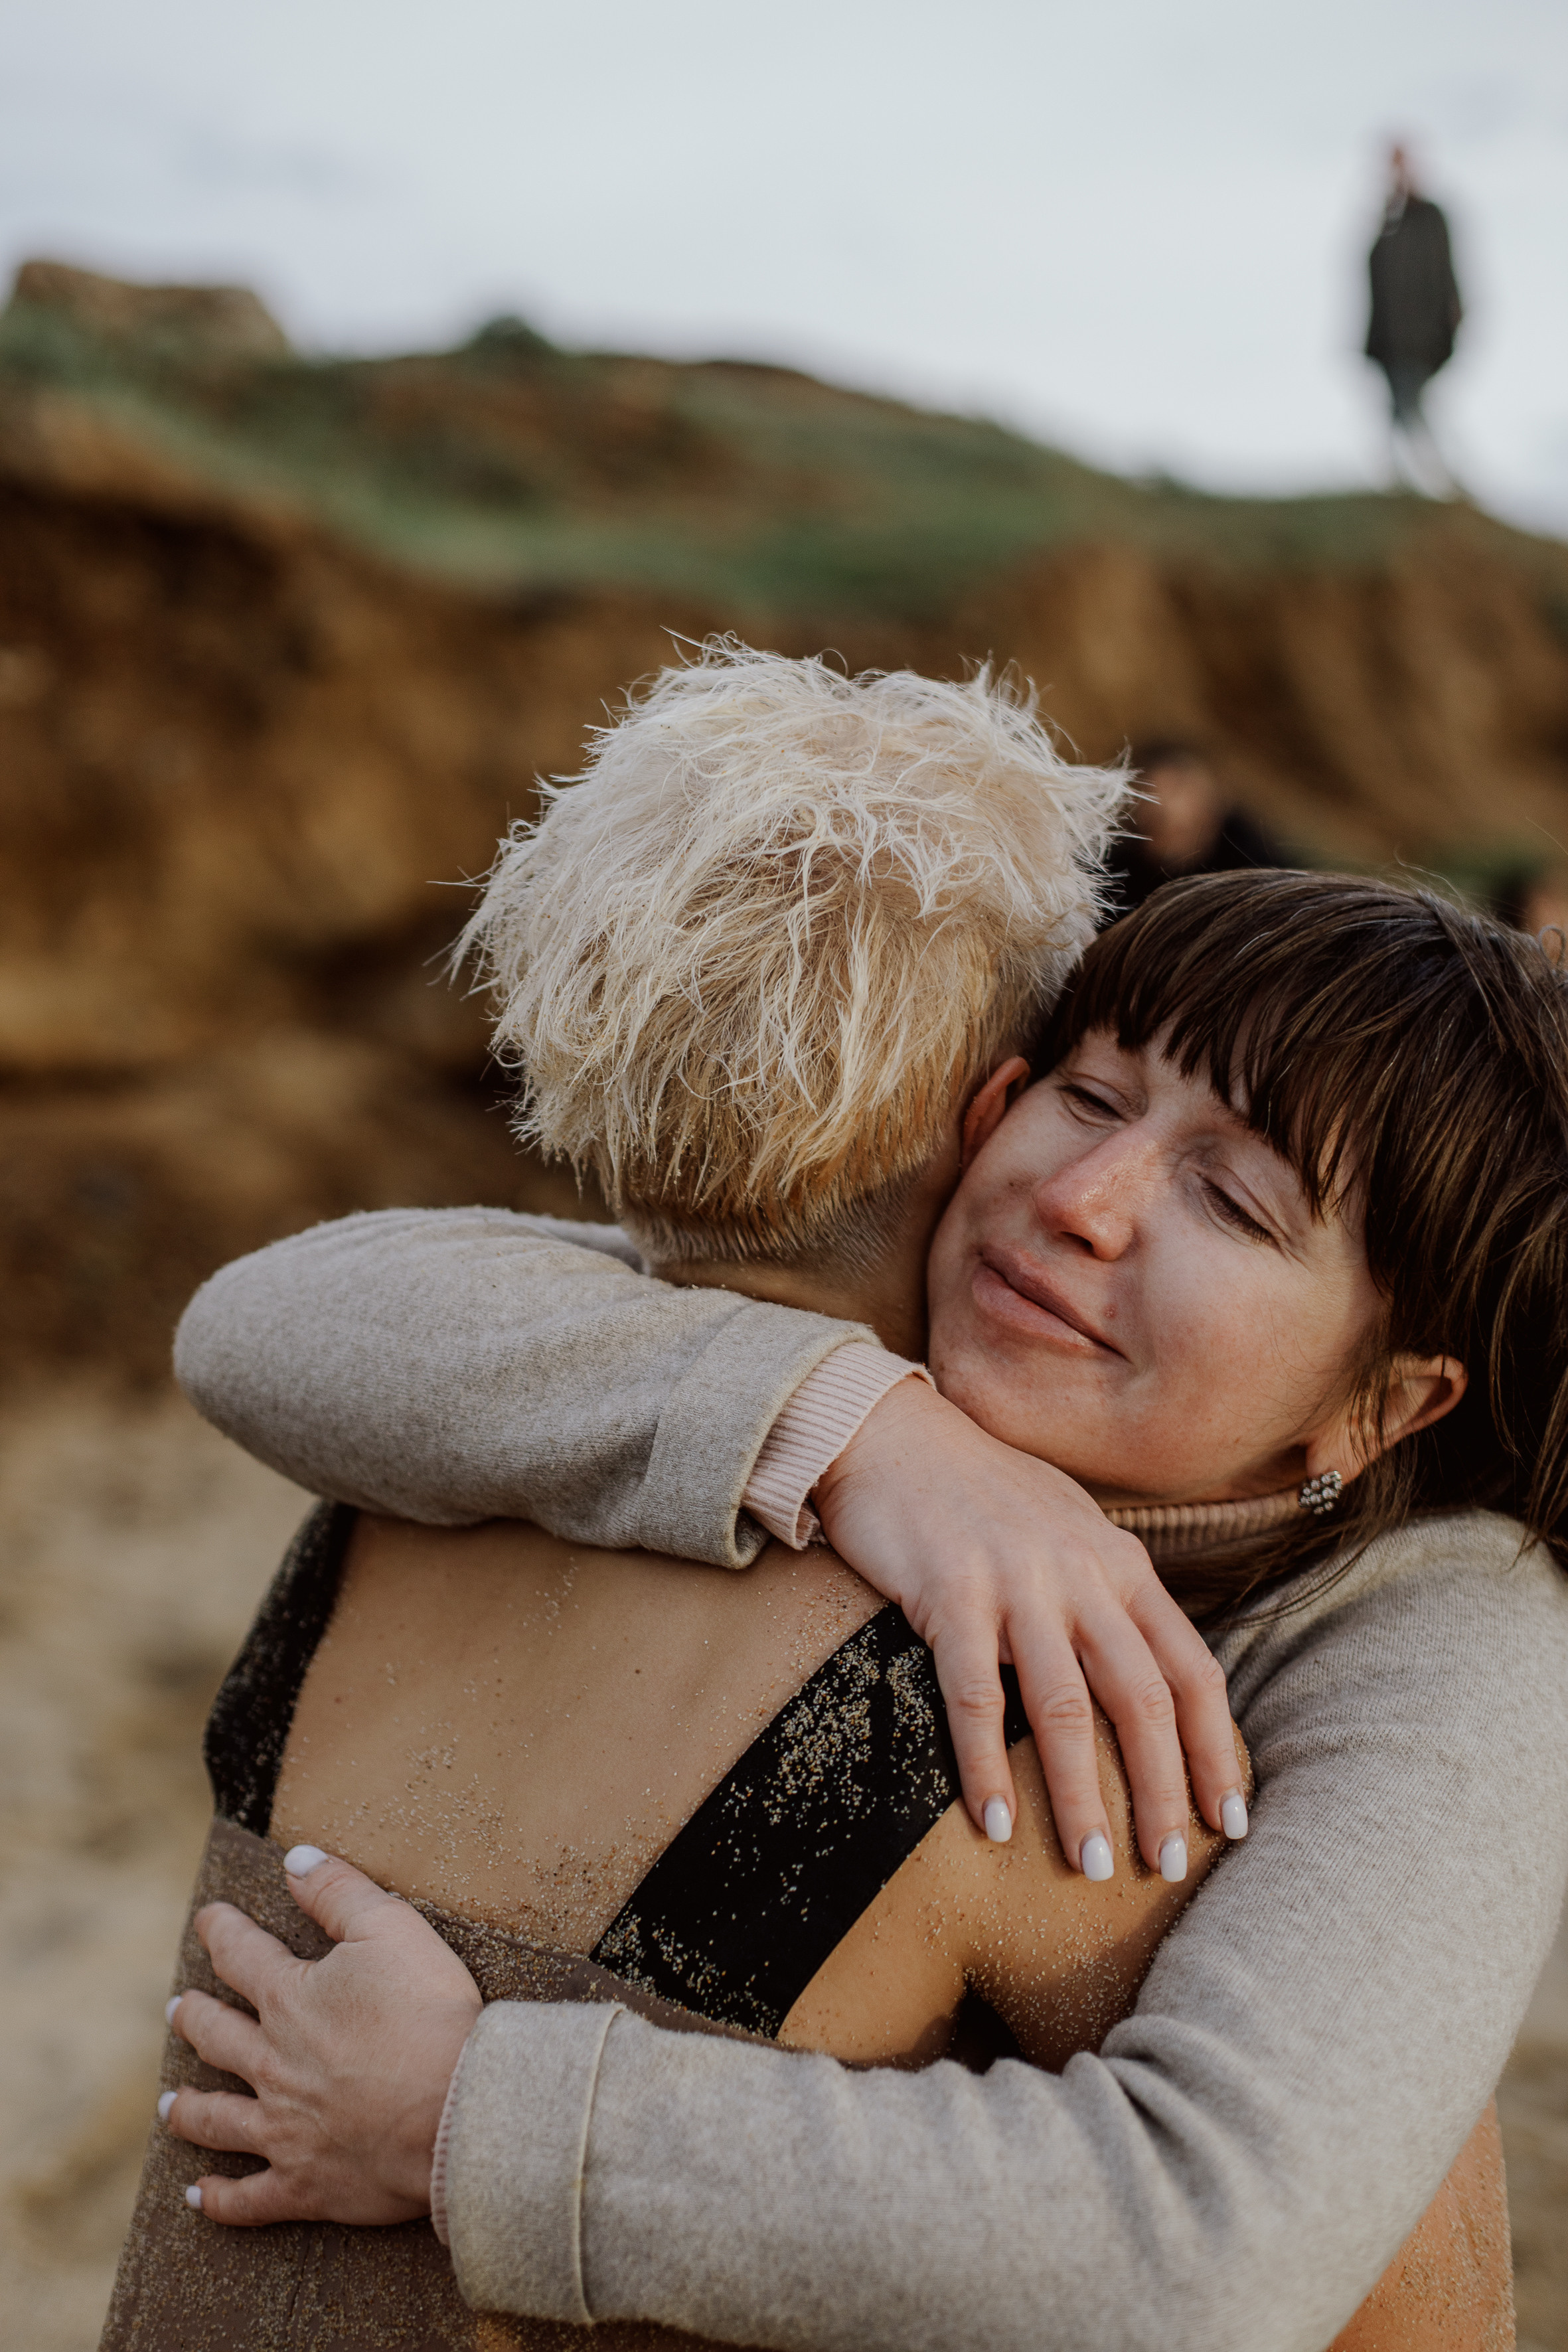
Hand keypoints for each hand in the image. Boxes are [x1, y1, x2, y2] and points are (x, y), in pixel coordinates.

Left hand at [163, 1847, 481, 2225]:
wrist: (453, 2110)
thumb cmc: (428, 2013)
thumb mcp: (391, 1928)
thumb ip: (339, 1891)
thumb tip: (295, 1860)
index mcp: (291, 2001)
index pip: (242, 1957)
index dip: (222, 1932)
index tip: (208, 1919)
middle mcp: (273, 2065)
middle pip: (218, 2038)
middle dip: (196, 2019)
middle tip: (179, 2010)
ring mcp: (283, 2130)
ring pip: (218, 2119)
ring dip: (189, 2110)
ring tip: (170, 2105)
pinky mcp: (304, 2184)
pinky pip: (248, 2199)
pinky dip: (220, 2199)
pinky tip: (198, 2197)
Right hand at [813, 1378, 1243, 1876]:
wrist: (889, 1434)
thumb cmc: (977, 1491)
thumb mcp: (1067, 1530)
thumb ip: (1108, 1592)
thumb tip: (1145, 1666)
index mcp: (1119, 1563)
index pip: (1191, 1668)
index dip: (1213, 1750)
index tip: (1229, 1821)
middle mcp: (1081, 1572)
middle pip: (1141, 1698)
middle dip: (1162, 1792)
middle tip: (1167, 1867)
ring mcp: (1017, 1581)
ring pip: (1065, 1707)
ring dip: (1081, 1796)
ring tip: (1092, 1866)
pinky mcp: (949, 1592)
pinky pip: (973, 1696)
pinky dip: (984, 1767)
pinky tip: (992, 1825)